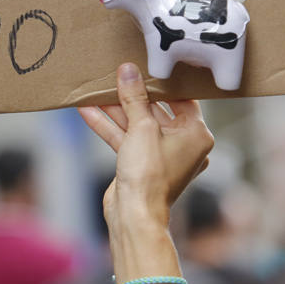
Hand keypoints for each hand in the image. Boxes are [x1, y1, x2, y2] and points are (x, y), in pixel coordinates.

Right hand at [78, 63, 213, 231]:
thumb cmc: (149, 176)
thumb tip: (128, 71)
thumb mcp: (142, 128)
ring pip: (137, 125)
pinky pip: (126, 138)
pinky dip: (109, 126)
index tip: (144, 68)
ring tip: (95, 91)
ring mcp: (160, 155)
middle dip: (132, 96)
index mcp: (196, 135)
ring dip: (115, 109)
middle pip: (155, 111)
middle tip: (116, 76)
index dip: (160, 83)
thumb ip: (134, 97)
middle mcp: (182, 144)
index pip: (181, 99)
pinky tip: (88, 111)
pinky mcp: (141, 164)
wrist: (134, 215)